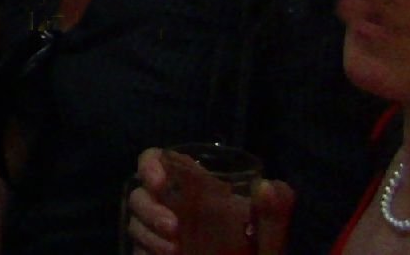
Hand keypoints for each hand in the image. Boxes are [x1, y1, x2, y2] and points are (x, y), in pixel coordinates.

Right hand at [125, 151, 292, 254]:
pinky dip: (145, 251)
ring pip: (135, 222)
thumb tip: (267, 185)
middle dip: (150, 208)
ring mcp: (161, 237)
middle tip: (174, 229)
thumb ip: (273, 217)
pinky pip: (136, 249)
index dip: (151, 165)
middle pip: (141, 193)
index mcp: (199, 194)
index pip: (161, 162)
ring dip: (147, 233)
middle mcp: (174, 210)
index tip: (159, 183)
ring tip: (173, 252)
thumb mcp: (270, 246)